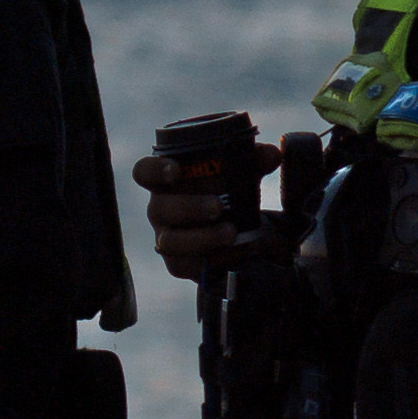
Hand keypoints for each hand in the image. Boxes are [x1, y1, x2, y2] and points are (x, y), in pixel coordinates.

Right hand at [134, 142, 270, 275]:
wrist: (240, 235)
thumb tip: (272, 154)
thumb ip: (256, 161)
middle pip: (159, 208)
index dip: (154, 170)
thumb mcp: (244, 175)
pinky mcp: (178, 263)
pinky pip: (184, 265)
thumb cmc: (230, 195)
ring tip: (231, 232)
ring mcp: (166, 238)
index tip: (176, 171)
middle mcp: (160, 209)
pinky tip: (231, 254)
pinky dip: (208, 260)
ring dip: (201, 237)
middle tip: (219, 206)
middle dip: (189, 207)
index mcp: (167, 182)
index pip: (145, 172)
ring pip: (171, 241)